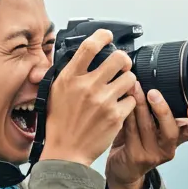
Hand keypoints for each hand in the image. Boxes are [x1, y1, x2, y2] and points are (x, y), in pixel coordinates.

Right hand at [41, 30, 138, 166]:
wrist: (66, 152)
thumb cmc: (60, 124)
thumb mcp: (55, 92)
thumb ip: (69, 73)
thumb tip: (81, 56)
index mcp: (70, 78)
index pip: (89, 47)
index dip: (102, 36)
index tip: (108, 36)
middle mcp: (87, 87)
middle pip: (118, 58)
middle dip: (123, 60)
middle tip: (122, 65)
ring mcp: (103, 101)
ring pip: (130, 78)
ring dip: (127, 81)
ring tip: (120, 88)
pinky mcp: (116, 116)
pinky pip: (132, 99)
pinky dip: (128, 102)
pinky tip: (119, 107)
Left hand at [104, 82, 187, 188]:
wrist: (123, 169)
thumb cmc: (138, 142)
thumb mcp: (153, 126)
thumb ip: (157, 110)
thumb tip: (152, 75)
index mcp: (177, 137)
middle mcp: (168, 147)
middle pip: (171, 131)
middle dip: (162, 110)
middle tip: (154, 93)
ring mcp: (153, 154)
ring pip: (147, 128)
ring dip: (140, 106)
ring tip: (134, 88)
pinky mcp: (136, 157)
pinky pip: (131, 132)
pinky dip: (127, 114)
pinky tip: (123, 101)